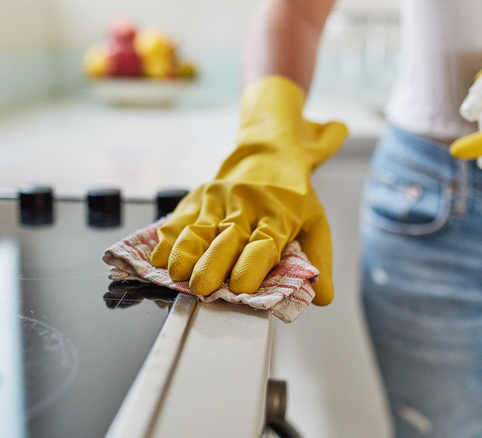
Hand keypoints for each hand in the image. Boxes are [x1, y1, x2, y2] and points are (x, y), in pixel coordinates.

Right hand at [150, 76, 347, 304]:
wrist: (269, 152)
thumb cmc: (292, 195)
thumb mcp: (315, 221)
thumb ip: (317, 260)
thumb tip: (322, 298)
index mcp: (278, 215)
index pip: (264, 243)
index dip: (251, 265)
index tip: (241, 287)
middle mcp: (246, 206)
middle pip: (226, 238)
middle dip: (212, 265)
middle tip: (202, 288)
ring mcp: (219, 200)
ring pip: (198, 229)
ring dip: (185, 253)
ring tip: (177, 275)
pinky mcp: (198, 198)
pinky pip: (179, 220)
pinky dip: (167, 240)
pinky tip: (159, 258)